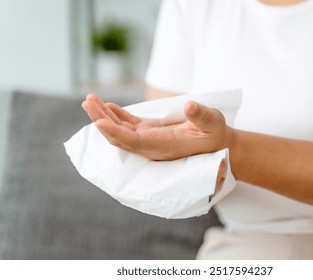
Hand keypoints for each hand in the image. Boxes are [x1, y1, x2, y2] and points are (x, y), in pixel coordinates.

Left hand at [81, 93, 233, 160]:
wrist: (215, 143)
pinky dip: (116, 117)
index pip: (135, 142)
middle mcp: (153, 147)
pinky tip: (107, 106)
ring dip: (104, 117)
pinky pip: (128, 127)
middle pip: (121, 138)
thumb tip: (189, 106)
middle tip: (88, 101)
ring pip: (121, 132)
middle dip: (102, 121)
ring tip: (90, 99)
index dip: (116, 134)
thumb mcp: (214, 123)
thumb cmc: (215, 134)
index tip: (99, 123)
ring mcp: (149, 140)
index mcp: (166, 146)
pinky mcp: (149, 133)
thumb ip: (202, 116)